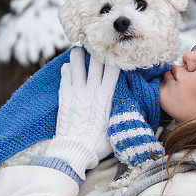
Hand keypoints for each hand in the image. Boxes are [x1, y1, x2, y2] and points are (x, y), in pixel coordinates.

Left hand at [44, 47, 119, 178]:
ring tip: (80, 52)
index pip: (113, 68)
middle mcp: (91, 89)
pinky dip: (67, 68)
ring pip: (76, 62)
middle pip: (95, 60)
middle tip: (98, 45)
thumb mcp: (115, 125)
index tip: (115, 52)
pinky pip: (65, 74)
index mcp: (106, 95)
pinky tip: (69, 68)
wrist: (74, 150)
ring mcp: (75, 90)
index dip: (114, 57)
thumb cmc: (98, 143)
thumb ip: (121, 110)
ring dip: (79, 54)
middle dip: (97, 50)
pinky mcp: (64, 95)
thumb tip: (132, 104)